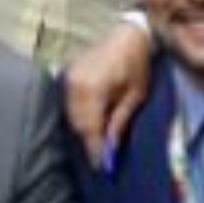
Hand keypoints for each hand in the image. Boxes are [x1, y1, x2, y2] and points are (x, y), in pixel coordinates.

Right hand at [63, 21, 153, 170]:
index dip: (94, 148)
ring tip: (94, 144)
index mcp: (93, 88)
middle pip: (76, 123)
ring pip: (70, 114)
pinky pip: (68, 101)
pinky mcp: (66, 73)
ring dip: (81, 130)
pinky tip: (87, 124)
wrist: (127, 35)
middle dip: (87, 142)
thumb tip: (110, 147)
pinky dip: (76, 116)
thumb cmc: (137, 64)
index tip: (100, 167)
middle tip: (98, 159)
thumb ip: (119, 121)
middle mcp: (74, 83)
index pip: (90, 127)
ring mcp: (68, 77)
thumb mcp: (136, 96)